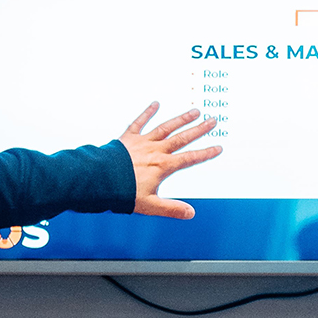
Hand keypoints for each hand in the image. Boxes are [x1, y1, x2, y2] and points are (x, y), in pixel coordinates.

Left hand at [118, 102, 221, 218]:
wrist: (99, 180)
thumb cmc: (122, 192)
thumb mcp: (150, 205)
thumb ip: (171, 208)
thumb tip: (190, 213)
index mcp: (163, 166)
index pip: (190, 158)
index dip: (206, 153)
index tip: (218, 147)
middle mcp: (155, 151)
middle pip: (182, 138)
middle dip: (199, 130)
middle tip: (212, 120)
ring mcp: (142, 143)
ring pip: (165, 128)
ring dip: (181, 119)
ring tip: (194, 111)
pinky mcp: (128, 138)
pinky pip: (139, 123)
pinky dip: (147, 113)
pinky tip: (156, 103)